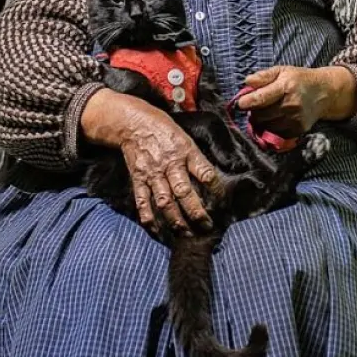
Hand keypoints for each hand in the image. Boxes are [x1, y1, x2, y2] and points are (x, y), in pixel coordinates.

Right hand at [80, 89, 217, 234]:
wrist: (133, 123)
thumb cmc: (164, 130)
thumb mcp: (186, 138)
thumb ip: (196, 158)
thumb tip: (210, 179)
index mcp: (185, 151)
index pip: (205, 172)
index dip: (216, 188)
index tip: (222, 202)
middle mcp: (169, 164)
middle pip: (184, 192)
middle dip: (196, 212)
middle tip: (206, 226)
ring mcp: (152, 173)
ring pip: (164, 201)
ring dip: (176, 220)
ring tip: (186, 233)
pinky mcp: (138, 179)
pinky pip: (143, 201)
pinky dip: (149, 218)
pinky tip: (156, 230)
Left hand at [237, 65, 356, 137]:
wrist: (324, 93)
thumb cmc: (299, 80)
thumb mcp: (282, 71)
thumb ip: (263, 76)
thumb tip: (247, 82)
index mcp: (286, 86)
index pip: (261, 98)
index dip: (247, 102)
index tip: (240, 103)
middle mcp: (291, 104)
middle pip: (261, 115)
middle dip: (253, 112)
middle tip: (255, 106)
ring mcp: (295, 119)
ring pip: (267, 126)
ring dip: (261, 121)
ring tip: (266, 112)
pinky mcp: (298, 130)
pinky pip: (276, 134)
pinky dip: (271, 128)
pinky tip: (275, 119)